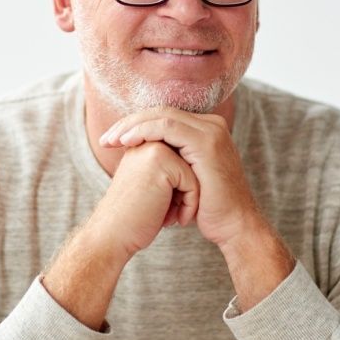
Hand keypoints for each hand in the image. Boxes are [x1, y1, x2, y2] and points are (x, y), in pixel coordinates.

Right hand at [41, 140, 198, 329]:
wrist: (109, 240)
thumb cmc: (129, 225)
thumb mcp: (149, 192)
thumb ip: (164, 173)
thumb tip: (190, 172)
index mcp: (142, 146)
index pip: (183, 162)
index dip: (180, 190)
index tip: (162, 212)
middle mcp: (145, 142)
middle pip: (191, 167)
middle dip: (186, 194)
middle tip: (167, 217)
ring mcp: (152, 149)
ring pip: (195, 173)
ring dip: (188, 200)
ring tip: (168, 219)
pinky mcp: (161, 163)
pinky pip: (194, 181)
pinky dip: (189, 205)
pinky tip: (171, 221)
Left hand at [99, 107, 257, 247]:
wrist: (233, 227)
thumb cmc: (207, 209)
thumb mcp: (186, 178)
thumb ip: (171, 160)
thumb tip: (142, 154)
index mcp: (206, 130)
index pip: (164, 116)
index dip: (135, 124)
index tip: (112, 140)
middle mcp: (211, 125)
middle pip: (161, 111)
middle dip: (129, 123)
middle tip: (106, 138)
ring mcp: (211, 131)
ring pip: (162, 115)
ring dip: (132, 126)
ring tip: (111, 140)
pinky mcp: (206, 143)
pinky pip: (168, 127)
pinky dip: (144, 131)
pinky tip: (127, 142)